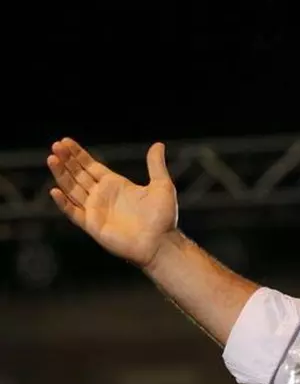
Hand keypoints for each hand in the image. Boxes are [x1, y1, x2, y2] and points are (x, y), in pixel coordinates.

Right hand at [46, 138, 178, 267]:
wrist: (161, 242)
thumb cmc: (163, 217)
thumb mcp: (162, 185)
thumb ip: (155, 165)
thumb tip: (158, 144)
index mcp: (115, 185)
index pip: (90, 166)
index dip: (78, 155)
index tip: (65, 141)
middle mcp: (102, 196)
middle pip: (78, 175)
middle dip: (66, 160)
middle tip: (56, 145)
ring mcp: (95, 210)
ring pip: (72, 189)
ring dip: (61, 175)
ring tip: (52, 159)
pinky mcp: (92, 225)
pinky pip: (73, 212)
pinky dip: (63, 203)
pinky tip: (55, 190)